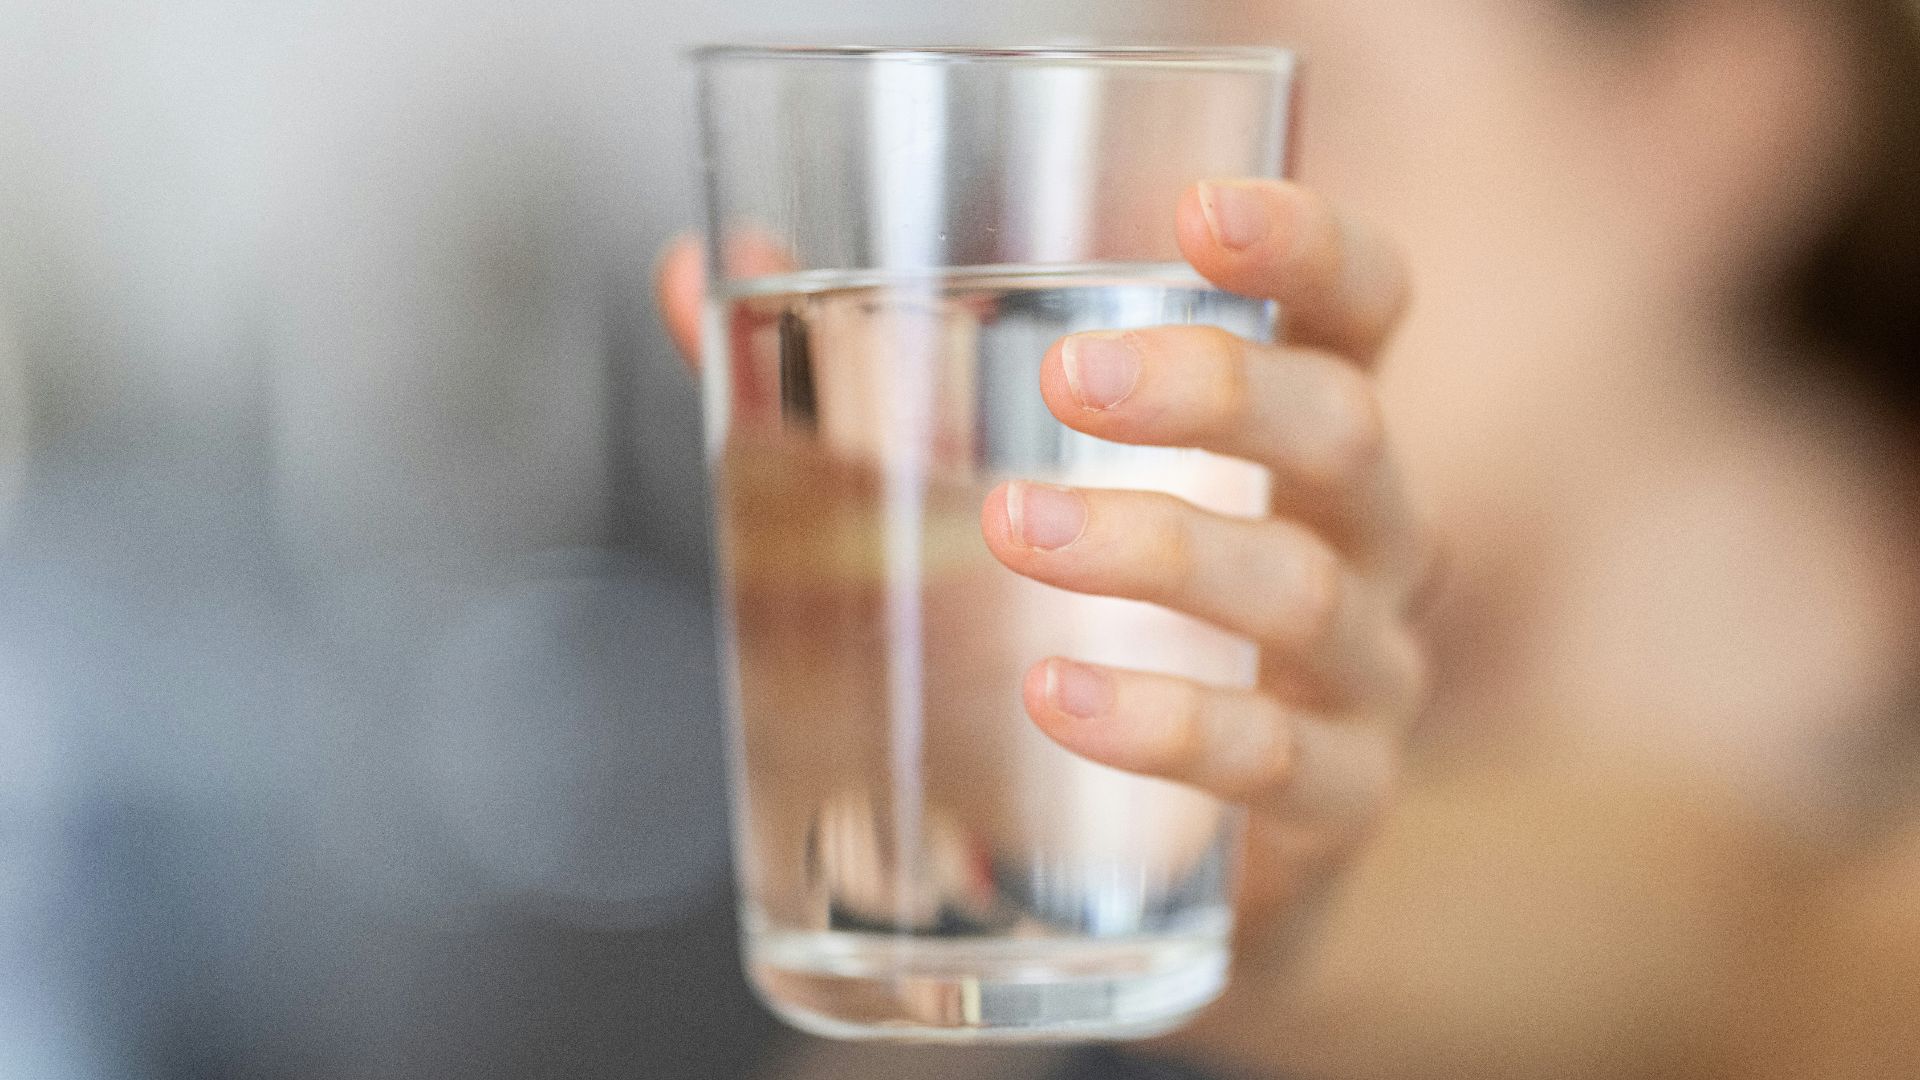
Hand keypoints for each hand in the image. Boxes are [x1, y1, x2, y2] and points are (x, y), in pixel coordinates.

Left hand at [657, 177, 1431, 940]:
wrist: (1176, 864)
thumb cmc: (1091, 626)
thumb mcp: (989, 488)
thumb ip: (848, 384)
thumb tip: (696, 274)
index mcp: (1296, 430)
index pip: (1362, 304)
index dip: (1309, 244)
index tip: (1195, 212)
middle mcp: (1362, 536)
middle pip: (1343, 429)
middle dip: (1214, 388)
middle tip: (1070, 380)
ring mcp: (1362, 673)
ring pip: (1301, 588)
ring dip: (1156, 548)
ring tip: (1014, 529)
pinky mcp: (1334, 801)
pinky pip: (1274, 758)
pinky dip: (1165, 722)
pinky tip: (1058, 695)